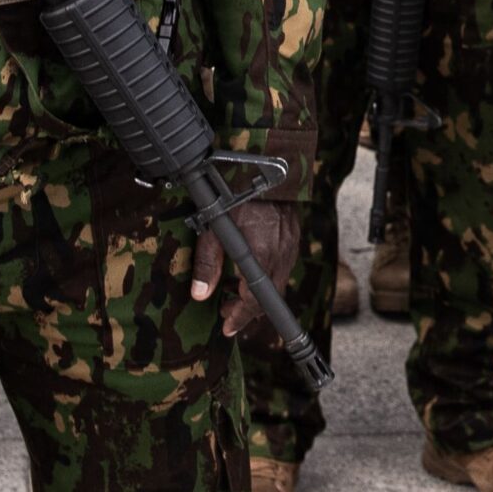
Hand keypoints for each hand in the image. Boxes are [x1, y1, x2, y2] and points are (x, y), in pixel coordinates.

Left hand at [192, 197, 299, 341]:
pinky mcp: (292, 236)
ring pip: (276, 282)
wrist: (267, 164)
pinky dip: (266, 274)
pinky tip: (250, 266)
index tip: (227, 327)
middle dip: (247, 309)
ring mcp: (289, 247)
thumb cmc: (236, 194)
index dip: (240, 318)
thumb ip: (207, 263)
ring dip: (256, 291)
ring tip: (233, 288)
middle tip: (225, 309)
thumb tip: (200, 294)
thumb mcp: (213, 228)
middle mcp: (280, 257)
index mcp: (261, 258)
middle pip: (268, 298)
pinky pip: (281, 265)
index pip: (254, 303)